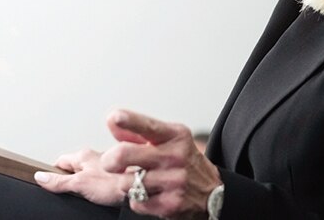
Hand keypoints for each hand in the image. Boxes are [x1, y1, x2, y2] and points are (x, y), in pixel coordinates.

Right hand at [34, 148, 127, 205]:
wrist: (142, 186)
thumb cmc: (115, 182)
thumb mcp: (80, 184)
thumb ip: (60, 182)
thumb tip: (40, 177)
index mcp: (83, 156)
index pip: (60, 161)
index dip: (53, 172)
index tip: (48, 181)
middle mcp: (95, 158)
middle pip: (74, 168)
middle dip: (71, 180)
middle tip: (70, 193)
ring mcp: (106, 167)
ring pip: (89, 174)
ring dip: (87, 184)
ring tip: (88, 196)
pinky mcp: (116, 177)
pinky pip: (102, 182)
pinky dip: (100, 189)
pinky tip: (102, 196)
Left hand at [103, 109, 221, 218]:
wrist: (214, 193)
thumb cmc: (185, 162)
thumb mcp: (169, 140)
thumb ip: (139, 132)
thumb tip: (112, 123)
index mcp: (174, 136)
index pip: (148, 126)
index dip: (129, 121)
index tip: (115, 117)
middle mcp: (175, 156)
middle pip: (124, 154)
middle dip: (109, 161)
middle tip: (109, 164)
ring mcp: (174, 181)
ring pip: (126, 182)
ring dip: (126, 183)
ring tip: (138, 181)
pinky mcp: (171, 204)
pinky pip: (136, 202)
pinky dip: (137, 200)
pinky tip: (149, 195)